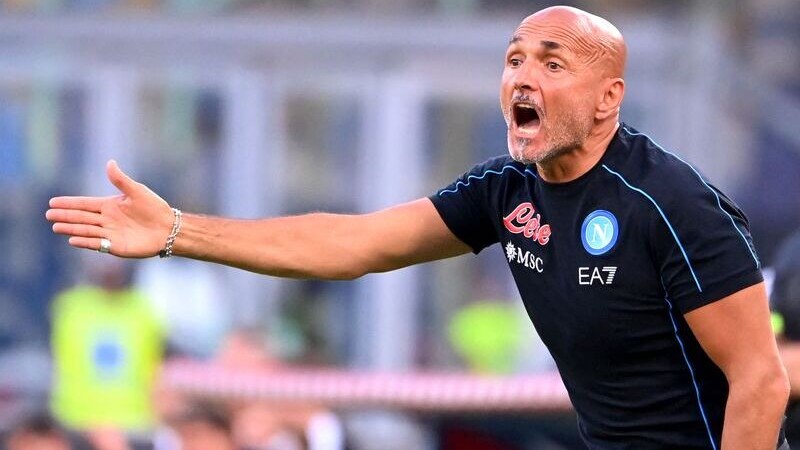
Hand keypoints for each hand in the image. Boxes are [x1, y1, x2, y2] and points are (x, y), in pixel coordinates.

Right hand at [46, 160, 173, 257]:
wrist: (168, 228)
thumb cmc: (154, 208)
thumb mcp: (137, 191)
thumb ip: (121, 180)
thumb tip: (110, 162)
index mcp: (109, 205)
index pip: (84, 204)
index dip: (69, 203)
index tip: (53, 202)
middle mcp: (106, 220)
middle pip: (81, 217)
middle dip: (65, 216)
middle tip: (48, 215)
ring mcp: (110, 233)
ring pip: (86, 230)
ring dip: (72, 228)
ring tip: (56, 227)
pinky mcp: (116, 246)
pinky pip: (97, 243)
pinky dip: (85, 241)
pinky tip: (73, 240)